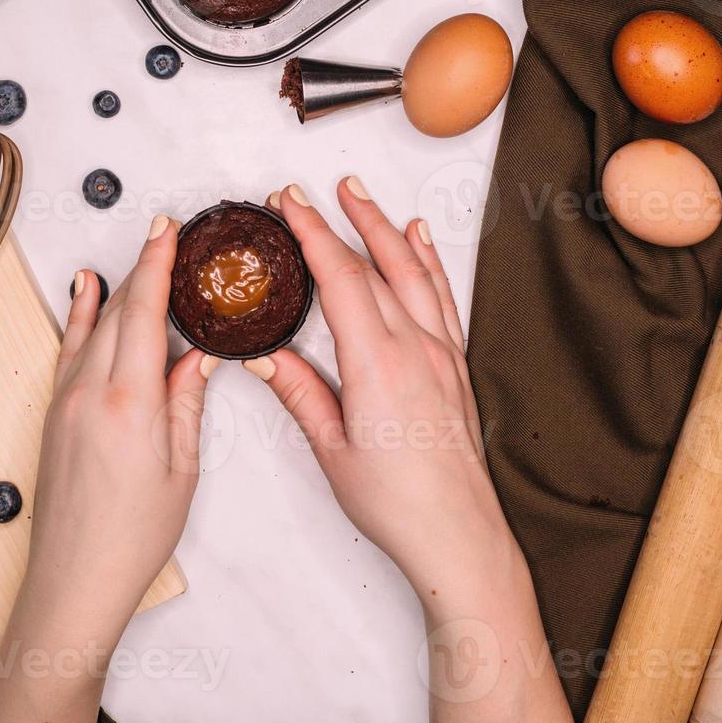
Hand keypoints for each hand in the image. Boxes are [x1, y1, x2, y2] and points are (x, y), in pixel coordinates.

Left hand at [0, 214, 212, 722]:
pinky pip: (70, 350)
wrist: (74, 579)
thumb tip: (198, 358)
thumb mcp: (180, 469)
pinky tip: (84, 294)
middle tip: (165, 233)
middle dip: (143, 267)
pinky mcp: (54, 415)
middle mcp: (89, 393)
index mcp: (129, 403)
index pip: (144, 313)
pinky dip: (80, 317)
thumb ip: (186, 403)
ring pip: (92, 327)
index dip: (156, 265)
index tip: (167, 230)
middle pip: (118, 312)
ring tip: (132, 253)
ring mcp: (65, 402)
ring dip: (115, 287)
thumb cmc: (130, 538)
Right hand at [248, 179, 569, 722]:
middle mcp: (416, 348)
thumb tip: (263, 357)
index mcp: (378, 364)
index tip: (289, 203)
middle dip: (343, 219)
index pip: (341, 279)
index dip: (312, 234)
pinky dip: (428, 261)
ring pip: (414, 272)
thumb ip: (298, 392)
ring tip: (362, 197)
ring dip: (385, 229)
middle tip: (315, 189)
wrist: (457, 533)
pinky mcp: (454, 366)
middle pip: (377, 264)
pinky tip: (419, 241)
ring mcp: (441, 353)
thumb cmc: (398, 502)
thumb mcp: (331, 448)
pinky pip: (441, 296)